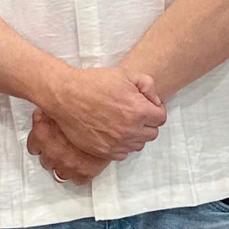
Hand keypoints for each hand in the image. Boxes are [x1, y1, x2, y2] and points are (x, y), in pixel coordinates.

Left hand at [27, 110, 110, 185]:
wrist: (107, 116)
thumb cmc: (82, 106)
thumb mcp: (57, 104)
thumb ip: (45, 112)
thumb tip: (40, 114)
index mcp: (42, 133)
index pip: (33, 146)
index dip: (41, 142)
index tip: (47, 140)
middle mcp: (51, 152)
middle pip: (46, 161)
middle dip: (53, 154)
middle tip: (63, 146)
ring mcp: (67, 165)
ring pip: (59, 174)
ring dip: (64, 166)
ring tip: (73, 156)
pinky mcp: (84, 173)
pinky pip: (78, 180)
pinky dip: (80, 174)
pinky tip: (84, 163)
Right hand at [46, 66, 165, 159]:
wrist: (67, 96)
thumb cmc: (95, 83)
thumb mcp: (126, 74)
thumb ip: (148, 85)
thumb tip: (155, 100)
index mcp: (138, 111)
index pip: (161, 118)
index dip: (155, 109)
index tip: (146, 105)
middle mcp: (130, 131)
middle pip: (152, 134)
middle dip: (147, 123)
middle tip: (134, 112)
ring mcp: (117, 143)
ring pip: (138, 145)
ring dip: (135, 135)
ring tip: (122, 121)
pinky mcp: (104, 152)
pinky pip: (122, 153)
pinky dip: (121, 144)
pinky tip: (112, 131)